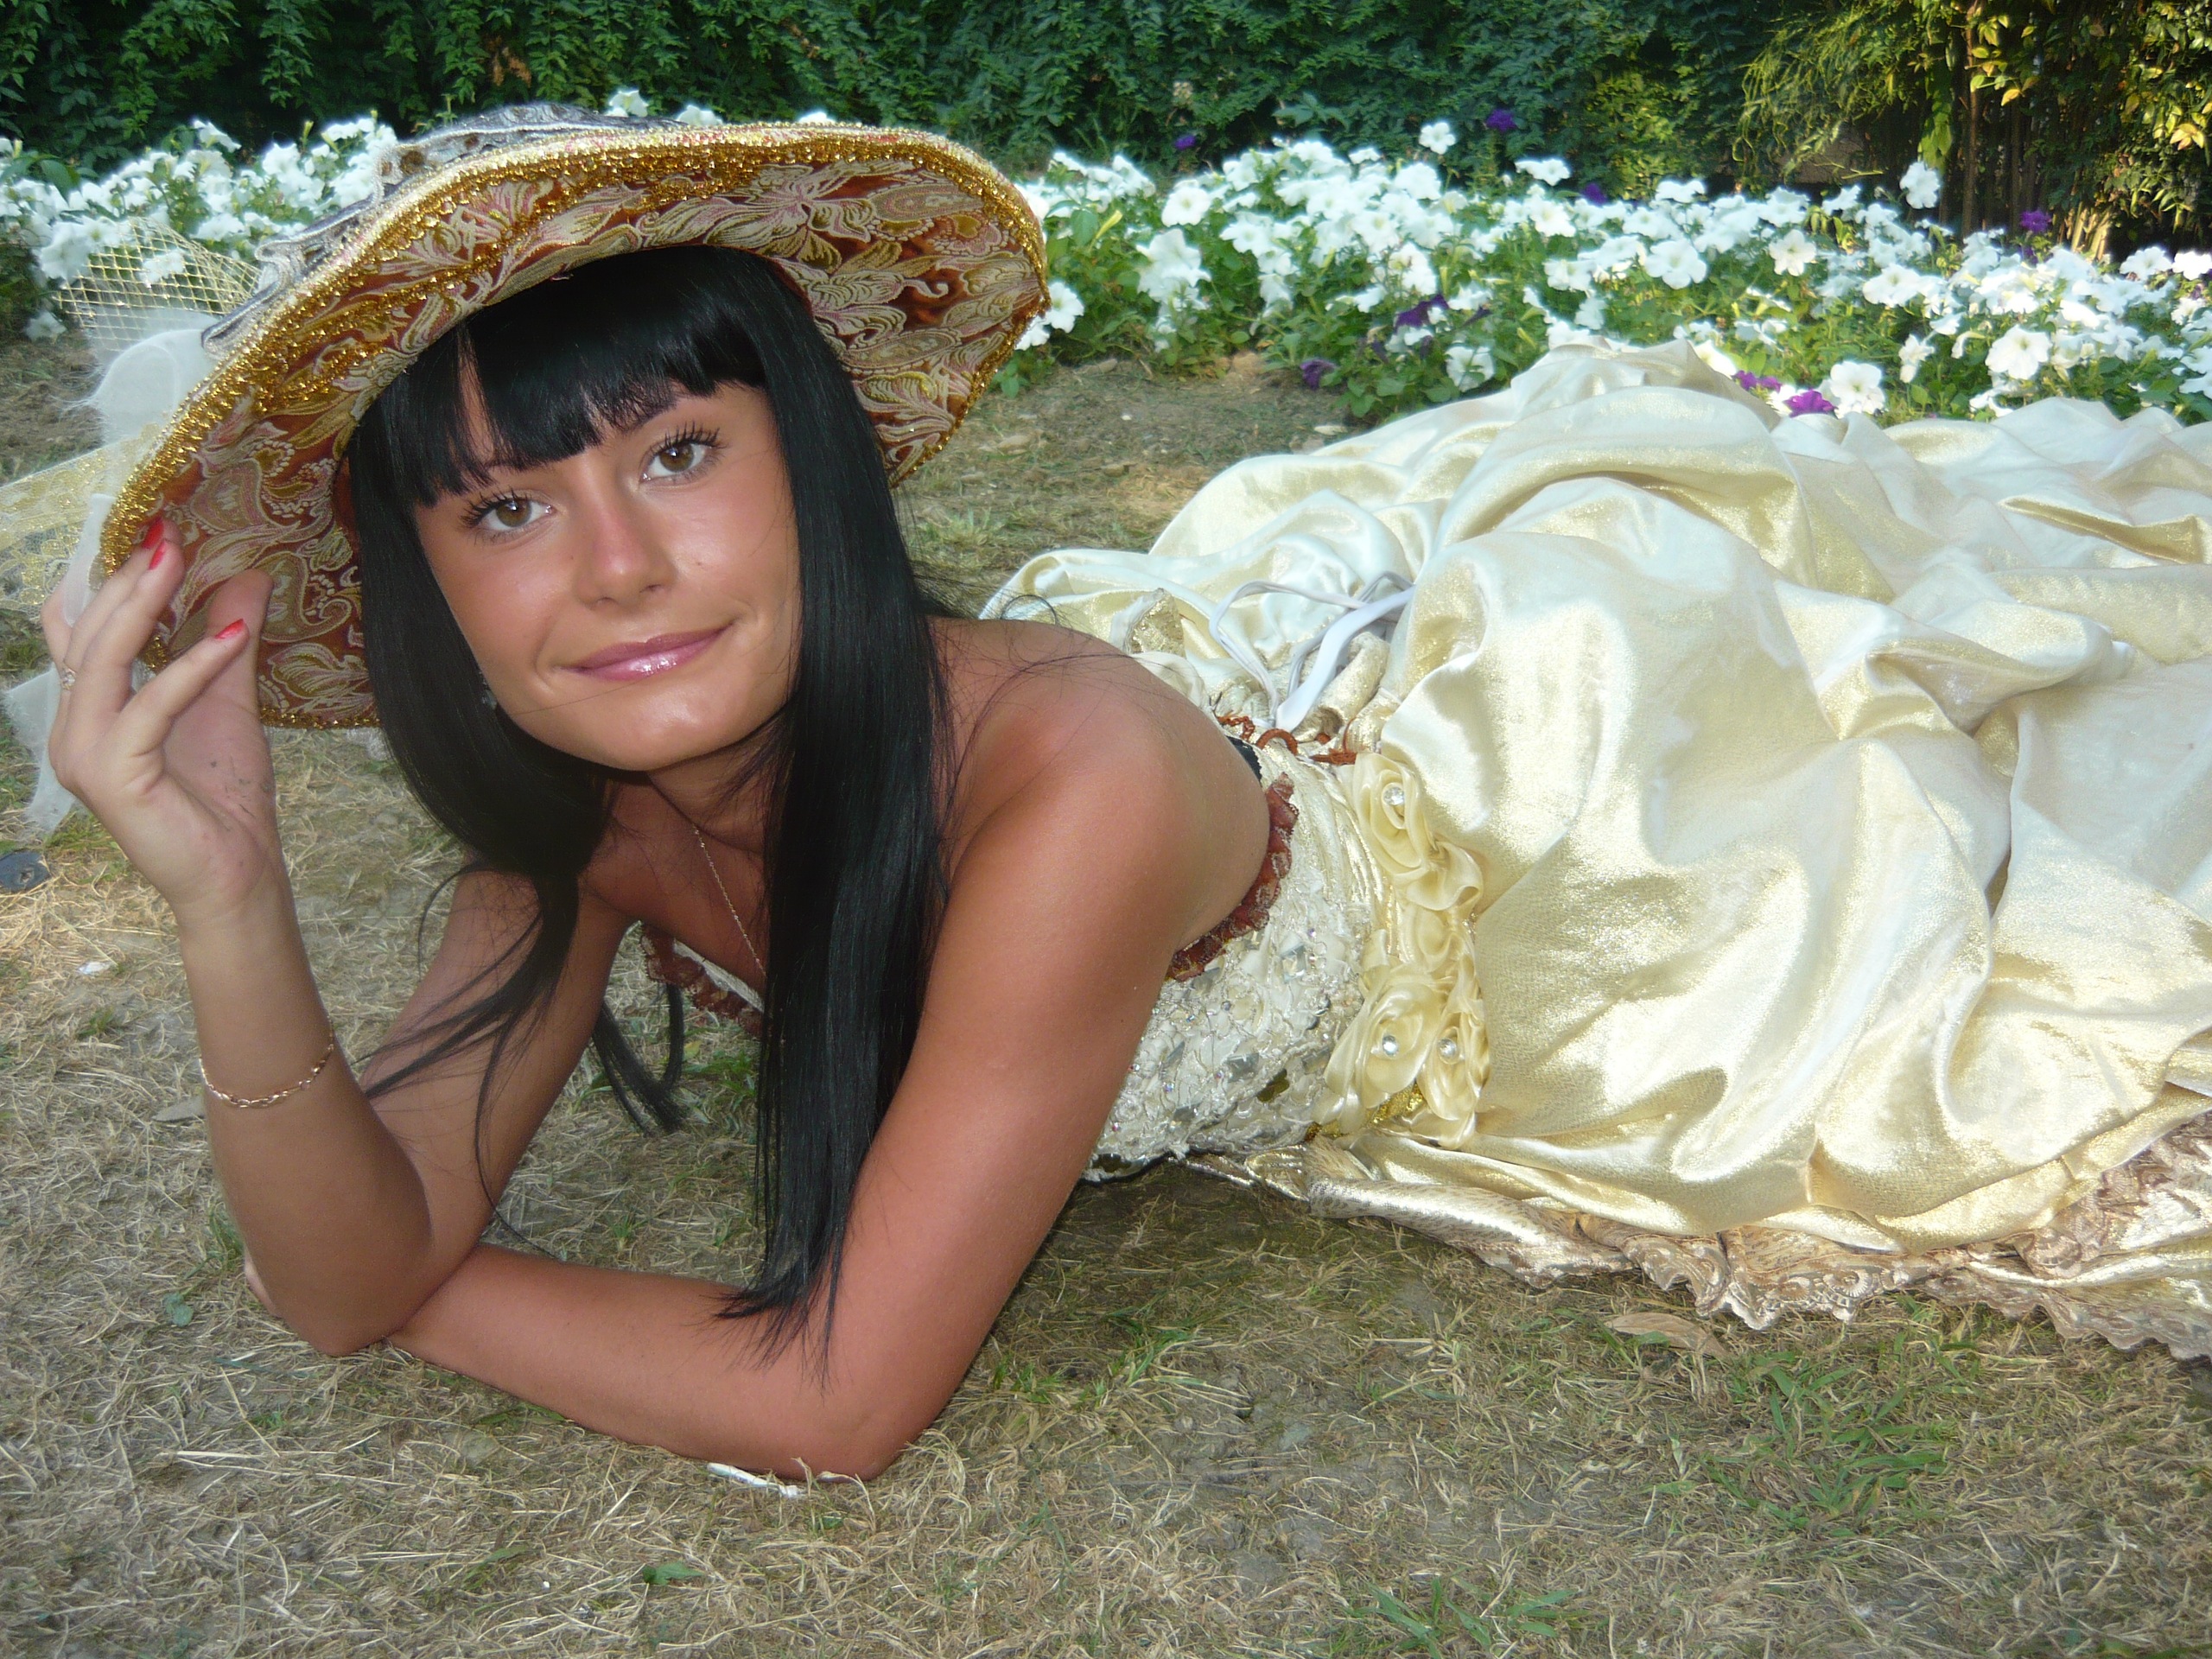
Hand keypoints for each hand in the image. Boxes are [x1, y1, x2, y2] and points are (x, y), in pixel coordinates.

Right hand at [41, 518, 285, 928]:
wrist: (236, 875)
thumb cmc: (224, 798)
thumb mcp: (228, 701)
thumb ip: (227, 642)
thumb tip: (245, 575)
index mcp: (89, 710)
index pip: (81, 630)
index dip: (108, 578)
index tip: (152, 530)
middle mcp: (72, 728)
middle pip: (86, 633)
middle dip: (126, 579)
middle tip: (168, 532)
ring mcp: (82, 752)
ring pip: (103, 659)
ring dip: (144, 605)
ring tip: (182, 561)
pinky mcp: (111, 774)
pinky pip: (149, 704)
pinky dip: (190, 667)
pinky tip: (232, 639)